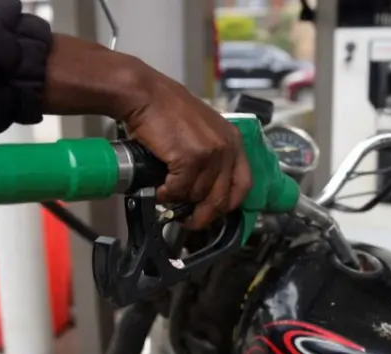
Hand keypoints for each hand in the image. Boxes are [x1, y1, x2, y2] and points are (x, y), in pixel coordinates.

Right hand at [41, 36, 250, 227]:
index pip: (243, 184)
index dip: (229, 203)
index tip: (216, 212)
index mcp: (233, 141)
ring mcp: (210, 153)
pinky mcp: (190, 157)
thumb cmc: (168, 110)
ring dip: (180, 200)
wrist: (146, 95)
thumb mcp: (204, 129)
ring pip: (198, 195)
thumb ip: (212, 154)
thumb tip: (206, 188)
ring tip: (167, 195)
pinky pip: (180, 189)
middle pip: (222, 197)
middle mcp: (226, 147)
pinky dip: (167, 194)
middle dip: (204, 215)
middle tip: (190, 221)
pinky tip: (160, 189)